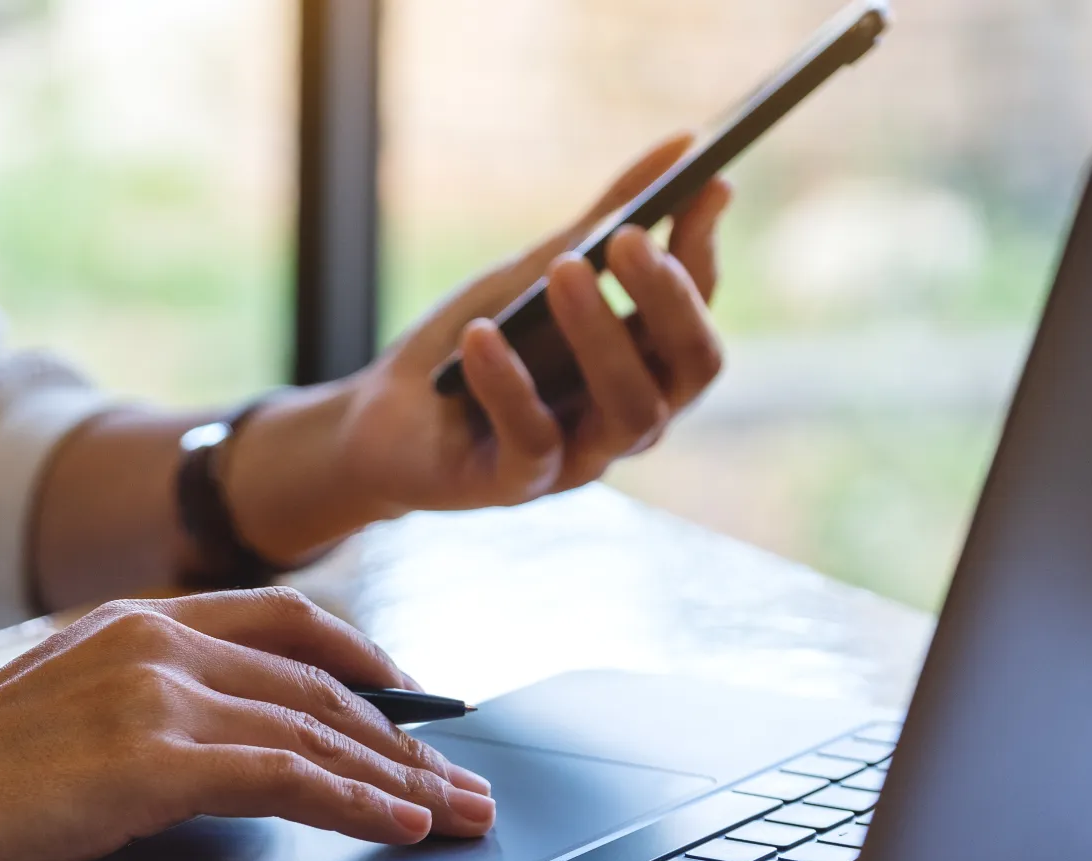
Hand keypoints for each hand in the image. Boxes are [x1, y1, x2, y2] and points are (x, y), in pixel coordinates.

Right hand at [0, 589, 493, 860]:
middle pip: (320, 681)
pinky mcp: (152, 759)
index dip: (364, 660)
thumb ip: (144, 699)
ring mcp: (156, 692)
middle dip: (405, 738)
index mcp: (137, 617)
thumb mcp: (65, 704)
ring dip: (402, 779)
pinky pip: (288, 778)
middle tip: (465, 780)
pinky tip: (399, 827)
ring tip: (458, 815)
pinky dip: (357, 805)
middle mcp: (157, 638)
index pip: (286, 622)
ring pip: (318, 729)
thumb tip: (231, 745)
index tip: (414, 703)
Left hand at [222, 134, 732, 563]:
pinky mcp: (518, 485)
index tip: (707, 185)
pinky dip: (508, 383)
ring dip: (601, 337)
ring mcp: (579, 457)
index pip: (698, 312)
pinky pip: (533, 439)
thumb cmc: (471, 343)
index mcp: (642, 365)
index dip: (703, 254)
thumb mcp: (533, 273)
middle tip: (630, 238)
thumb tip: (683, 145)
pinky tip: (482, 334)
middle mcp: (627, 416)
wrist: (384, 419)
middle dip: (669, 300)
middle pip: (690, 367)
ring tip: (563, 271)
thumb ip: (603, 222)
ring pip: (632, 411)